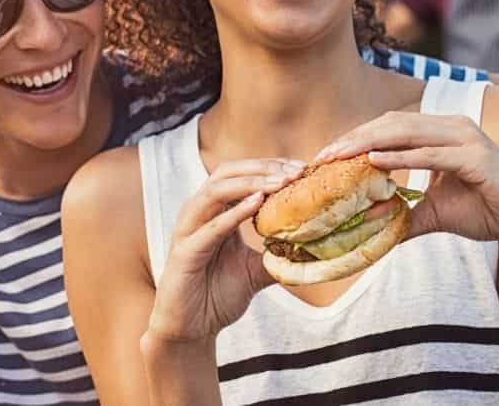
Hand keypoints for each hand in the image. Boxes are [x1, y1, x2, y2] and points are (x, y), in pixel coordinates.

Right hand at [145, 158, 303, 343]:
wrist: (191, 330)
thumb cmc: (217, 296)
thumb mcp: (256, 271)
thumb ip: (278, 256)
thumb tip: (314, 251)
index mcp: (215, 211)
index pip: (243, 174)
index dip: (272, 167)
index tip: (304, 169)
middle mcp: (199, 212)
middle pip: (228, 172)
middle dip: (263, 168)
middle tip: (296, 171)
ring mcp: (189, 229)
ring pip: (217, 191)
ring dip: (251, 183)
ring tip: (281, 182)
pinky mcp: (184, 251)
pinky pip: (211, 227)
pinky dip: (234, 213)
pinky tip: (258, 203)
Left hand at [313, 112, 498, 244]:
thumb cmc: (486, 210)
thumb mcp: (434, 213)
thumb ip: (403, 214)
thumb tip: (368, 224)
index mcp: (442, 132)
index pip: (390, 128)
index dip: (355, 139)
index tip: (324, 157)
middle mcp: (453, 126)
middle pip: (392, 125)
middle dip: (353, 139)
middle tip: (321, 157)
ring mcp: (466, 138)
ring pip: (406, 134)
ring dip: (368, 144)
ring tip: (338, 157)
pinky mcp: (477, 158)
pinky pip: (431, 154)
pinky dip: (401, 158)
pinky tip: (375, 163)